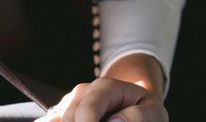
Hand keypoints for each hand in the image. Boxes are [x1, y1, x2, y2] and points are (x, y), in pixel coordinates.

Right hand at [36, 54, 167, 121]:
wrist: (136, 104)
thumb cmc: (145, 109)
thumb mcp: (153, 112)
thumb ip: (137, 116)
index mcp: (105, 87)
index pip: (86, 111)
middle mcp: (83, 92)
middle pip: (70, 119)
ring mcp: (70, 102)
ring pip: (58, 121)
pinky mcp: (63, 114)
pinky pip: (53, 121)